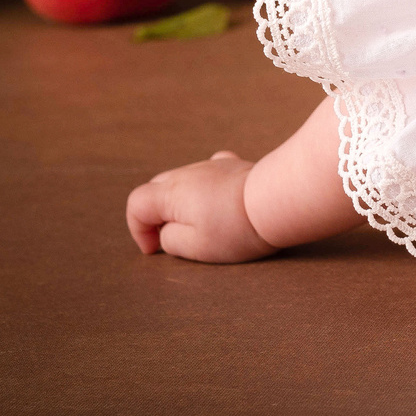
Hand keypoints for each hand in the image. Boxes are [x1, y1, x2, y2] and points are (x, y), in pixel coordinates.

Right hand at [125, 151, 276, 262]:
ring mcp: (211, 165)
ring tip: (202, 224)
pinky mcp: (233, 165)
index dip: (138, 230)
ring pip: (183, 180)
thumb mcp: (195, 247)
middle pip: (156, 189)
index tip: (155, 250)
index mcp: (171, 192)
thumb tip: (167, 232)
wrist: (279, 200)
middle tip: (175, 239)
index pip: (136, 204)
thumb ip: (170, 240)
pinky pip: (208, 173)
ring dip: (182, 202)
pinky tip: (218, 201)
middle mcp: (187, 172)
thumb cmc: (238, 227)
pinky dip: (205, 188)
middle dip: (157, 215)